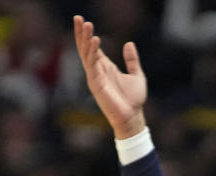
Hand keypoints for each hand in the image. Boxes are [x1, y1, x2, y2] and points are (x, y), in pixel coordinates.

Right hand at [73, 15, 146, 138]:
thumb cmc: (133, 100)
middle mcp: (98, 71)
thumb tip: (129, 43)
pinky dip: (93, 52)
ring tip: (86, 25)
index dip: (86, 34)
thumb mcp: (136, 75)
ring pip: (86, 55)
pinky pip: (92, 65)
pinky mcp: (96, 85)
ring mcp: (95, 78)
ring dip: (85, 39)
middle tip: (78, 18)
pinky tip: (95, 40)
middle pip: (85, 49)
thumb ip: (132, 60)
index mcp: (105, 67)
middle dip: (81, 34)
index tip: (83, 20)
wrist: (133, 117)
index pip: (92, 48)